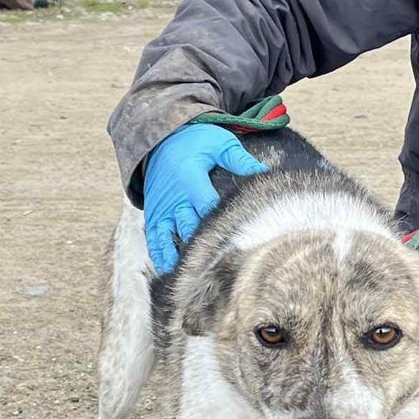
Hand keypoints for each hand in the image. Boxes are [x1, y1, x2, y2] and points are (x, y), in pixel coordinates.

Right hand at [144, 123, 267, 271]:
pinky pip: (155, 239)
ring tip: (192, 278)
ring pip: (169, 239)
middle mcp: (175, 198)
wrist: (160, 140)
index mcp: (192, 180)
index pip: (207, 207)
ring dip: (179, 258)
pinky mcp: (153, 215)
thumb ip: (240, 159)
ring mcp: (162, 209)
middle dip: (203, 248)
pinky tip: (172, 272)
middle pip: (190, 228)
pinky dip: (161, 255)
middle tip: (219, 270)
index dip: (220, 226)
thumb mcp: (220, 143)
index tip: (236, 244)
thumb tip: (265, 171)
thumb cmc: (196, 142)